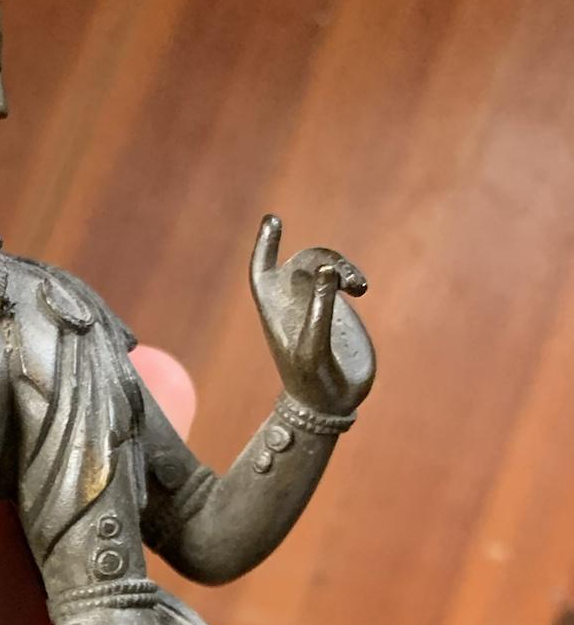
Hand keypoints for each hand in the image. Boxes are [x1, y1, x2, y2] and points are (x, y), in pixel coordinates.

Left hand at [249, 213, 374, 417]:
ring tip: (360, 286)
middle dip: (323, 257)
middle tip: (344, 278)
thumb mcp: (314, 347)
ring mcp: (315, 305)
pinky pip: (339, 278)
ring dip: (342, 265)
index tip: (273, 219)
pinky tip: (361, 289)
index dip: (265, 245)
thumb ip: (319, 309)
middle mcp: (292, 304)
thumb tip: (325, 269)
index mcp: (275, 311)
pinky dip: (350, 275)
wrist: (330, 404)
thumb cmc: (314, 381)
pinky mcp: (336, 310)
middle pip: (301, 261)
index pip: (262, 270)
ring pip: (323, 265)